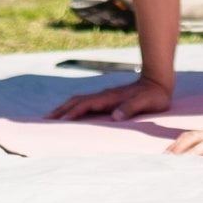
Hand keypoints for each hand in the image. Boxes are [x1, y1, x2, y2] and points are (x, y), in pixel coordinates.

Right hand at [50, 76, 175, 123]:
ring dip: (64, 109)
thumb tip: (115, 117)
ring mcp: (103, 96)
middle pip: (76, 101)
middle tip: (44, 122)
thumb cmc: (154, 95)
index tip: (59, 122)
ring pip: (78, 101)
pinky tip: (70, 114)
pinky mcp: (106, 99)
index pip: (85, 105)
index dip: (72, 113)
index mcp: (109, 98)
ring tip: (50, 118)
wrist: (158, 80)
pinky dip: (73, 108)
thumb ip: (131, 108)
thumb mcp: (147, 102)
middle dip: (60, 111)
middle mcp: (103, 96)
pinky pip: (84, 103)